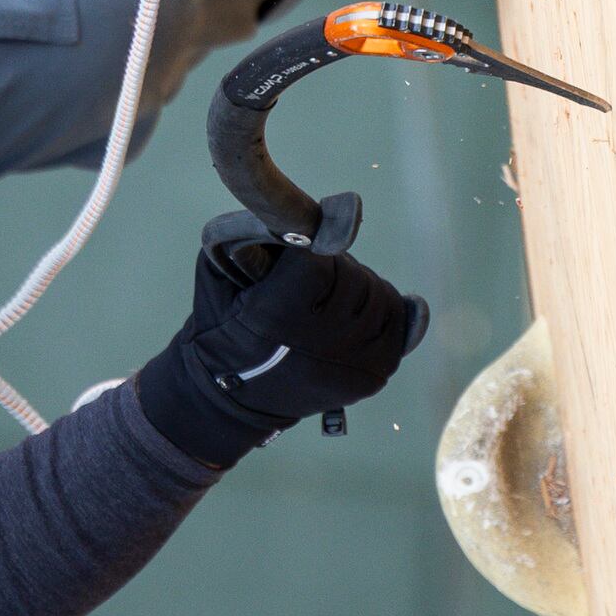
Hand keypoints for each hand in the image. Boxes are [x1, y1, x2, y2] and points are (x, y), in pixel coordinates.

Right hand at [132, 199, 430, 466]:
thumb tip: (315, 217)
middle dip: (336, 268)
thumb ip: (251, 233)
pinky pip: (398, 324)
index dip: (310, 250)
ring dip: (360, 288)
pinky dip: (382, 313)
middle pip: (354, 274)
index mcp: (277, 312)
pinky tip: (359, 316)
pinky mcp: (372, 376)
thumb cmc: (223, 325)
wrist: (233, 398)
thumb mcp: (217, 271)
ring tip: (332, 301)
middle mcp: (320, 340)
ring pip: (380, 296)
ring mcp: (351, 362)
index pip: (319, 257)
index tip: (298, 257)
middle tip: (313, 282)